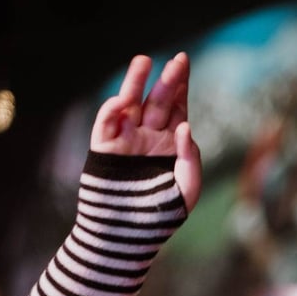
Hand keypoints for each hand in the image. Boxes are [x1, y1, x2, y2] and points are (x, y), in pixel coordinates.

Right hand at [90, 52, 201, 210]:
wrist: (129, 235)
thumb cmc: (163, 215)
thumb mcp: (188, 188)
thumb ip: (191, 157)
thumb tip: (186, 125)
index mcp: (170, 145)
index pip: (176, 110)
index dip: (180, 89)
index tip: (183, 66)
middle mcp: (148, 138)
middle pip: (157, 102)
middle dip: (168, 81)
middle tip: (178, 61)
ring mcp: (126, 141)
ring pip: (131, 104)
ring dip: (135, 82)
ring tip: (144, 60)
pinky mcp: (104, 149)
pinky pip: (106, 123)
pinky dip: (112, 109)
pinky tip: (124, 99)